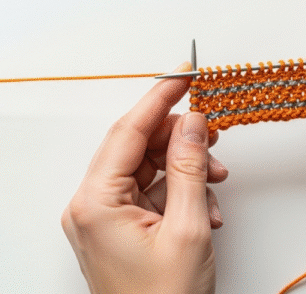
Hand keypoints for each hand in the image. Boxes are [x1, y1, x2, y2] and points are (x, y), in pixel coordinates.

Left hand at [61, 62, 228, 293]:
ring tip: (215, 183)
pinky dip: (178, 194)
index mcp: (94, 203)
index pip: (127, 132)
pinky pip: (147, 195)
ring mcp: (101, 220)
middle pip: (135, 149)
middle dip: (178, 140)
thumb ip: (190, 169)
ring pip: (145, 171)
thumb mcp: (187, 229)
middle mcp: (89, 207)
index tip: (182, 75)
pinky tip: (204, 210)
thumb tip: (193, 123)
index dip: (158, 99)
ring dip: (184, 171)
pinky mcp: (116, 231)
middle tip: (212, 133)